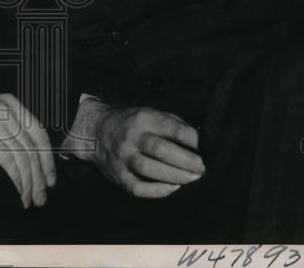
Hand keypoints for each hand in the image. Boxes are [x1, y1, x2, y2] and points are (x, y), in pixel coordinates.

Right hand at [0, 93, 56, 208]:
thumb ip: (10, 127)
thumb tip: (34, 160)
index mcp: (11, 103)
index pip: (39, 133)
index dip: (47, 159)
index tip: (50, 179)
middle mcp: (4, 107)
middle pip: (30, 147)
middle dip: (38, 177)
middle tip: (41, 198)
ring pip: (19, 155)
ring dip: (27, 182)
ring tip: (27, 199)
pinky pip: (4, 157)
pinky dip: (13, 177)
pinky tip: (15, 190)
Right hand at [63, 99, 204, 197]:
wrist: (97, 131)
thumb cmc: (132, 124)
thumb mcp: (151, 113)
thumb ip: (174, 123)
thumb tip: (200, 140)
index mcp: (144, 118)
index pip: (173, 128)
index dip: (193, 140)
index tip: (206, 149)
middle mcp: (132, 137)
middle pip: (161, 150)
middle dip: (187, 161)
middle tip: (202, 168)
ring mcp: (123, 157)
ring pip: (149, 169)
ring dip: (175, 176)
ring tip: (192, 178)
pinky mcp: (118, 176)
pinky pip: (138, 188)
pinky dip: (158, 190)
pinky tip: (172, 187)